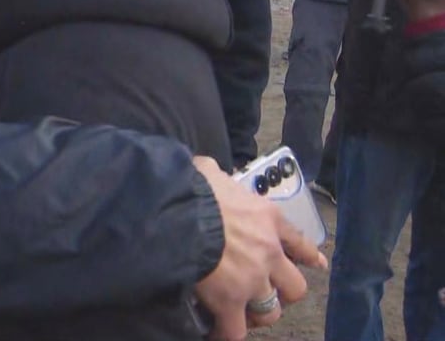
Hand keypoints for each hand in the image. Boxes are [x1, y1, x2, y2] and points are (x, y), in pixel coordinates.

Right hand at [191, 156, 326, 340]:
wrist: (180, 214)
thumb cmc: (193, 189)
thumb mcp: (210, 172)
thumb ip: (216, 175)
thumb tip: (205, 171)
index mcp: (268, 219)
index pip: (299, 242)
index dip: (308, 256)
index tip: (315, 264)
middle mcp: (269, 253)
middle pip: (295, 287)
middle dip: (282, 292)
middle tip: (264, 291)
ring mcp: (252, 280)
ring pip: (270, 312)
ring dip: (257, 314)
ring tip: (242, 314)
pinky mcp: (230, 301)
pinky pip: (235, 330)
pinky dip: (226, 332)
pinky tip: (216, 330)